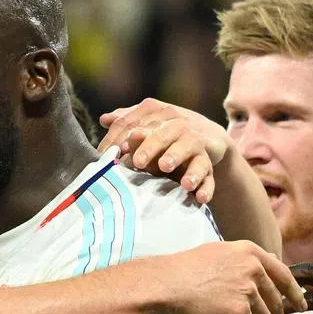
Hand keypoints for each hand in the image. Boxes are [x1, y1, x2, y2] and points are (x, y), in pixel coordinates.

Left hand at [97, 98, 229, 204]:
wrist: (208, 137)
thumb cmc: (168, 136)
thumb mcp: (148, 127)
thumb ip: (127, 123)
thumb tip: (104, 119)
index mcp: (158, 115)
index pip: (136, 122)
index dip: (121, 137)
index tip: (108, 153)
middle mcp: (178, 125)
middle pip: (163, 133)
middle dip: (150, 146)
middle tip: (138, 162)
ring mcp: (195, 143)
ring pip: (189, 147)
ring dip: (177, 158)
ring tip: (167, 169)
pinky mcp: (208, 163)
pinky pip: (208, 175)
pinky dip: (205, 187)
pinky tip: (199, 198)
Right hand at [160, 241, 305, 313]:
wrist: (168, 283)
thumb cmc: (187, 268)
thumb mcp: (220, 252)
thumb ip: (246, 257)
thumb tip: (271, 260)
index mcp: (250, 252)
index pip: (282, 273)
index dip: (294, 292)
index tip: (299, 305)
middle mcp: (253, 269)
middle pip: (275, 299)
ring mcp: (247, 290)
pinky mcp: (238, 311)